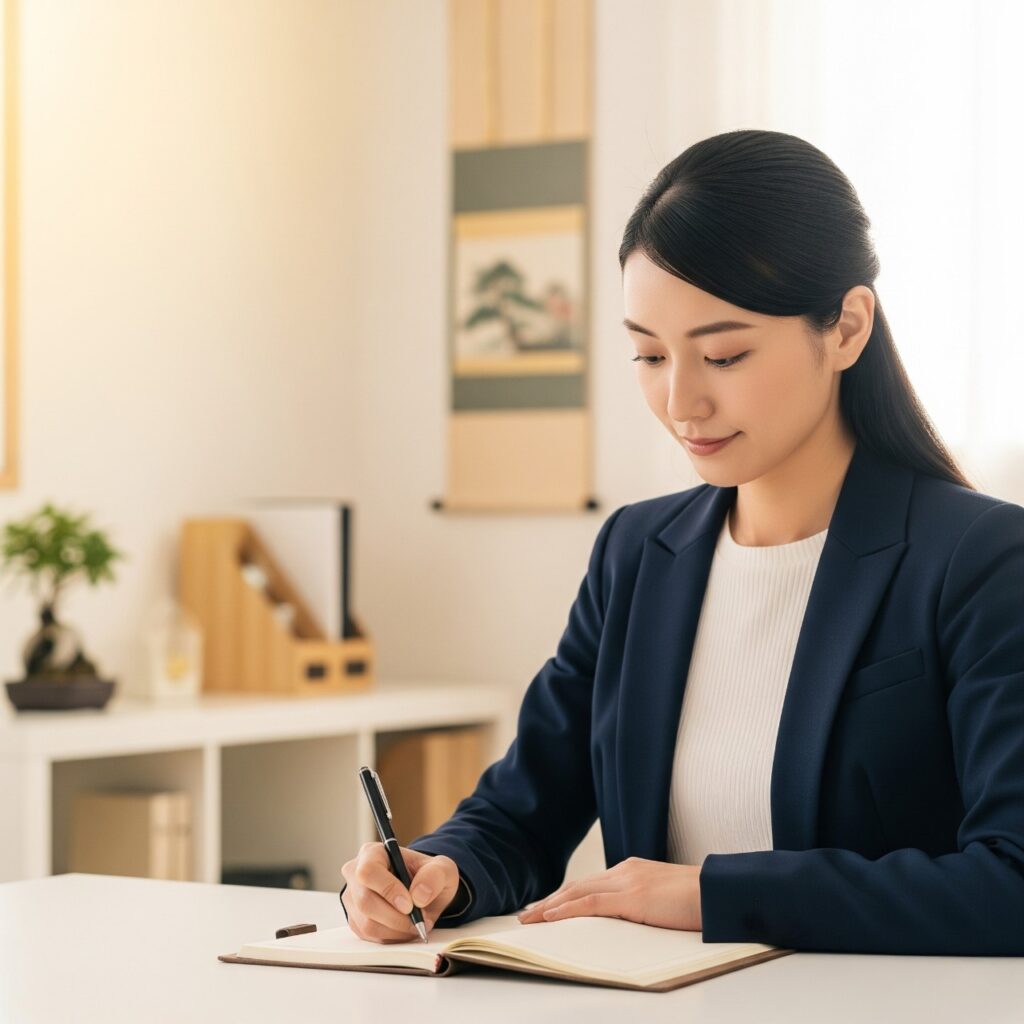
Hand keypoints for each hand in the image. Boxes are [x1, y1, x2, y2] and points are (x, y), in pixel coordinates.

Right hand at [340, 842, 460, 943]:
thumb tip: (419, 896)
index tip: (410, 905)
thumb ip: (434, 876)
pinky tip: (405, 929)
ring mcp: (352, 899)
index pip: (368, 871)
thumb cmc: (428, 875)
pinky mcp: (355, 920)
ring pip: (366, 924)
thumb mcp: (442, 868)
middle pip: (365, 902)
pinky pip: (369, 937)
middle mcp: (355, 874)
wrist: (423, 890)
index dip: (388, 890)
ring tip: (416, 925)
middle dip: (396, 918)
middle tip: (418, 921)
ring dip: (396, 931)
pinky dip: (391, 938)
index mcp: (373, 853)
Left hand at [516, 857, 702, 931]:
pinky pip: (591, 904)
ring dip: (550, 906)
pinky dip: (567, 910)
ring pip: (577, 893)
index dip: (565, 896)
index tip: (546, 906)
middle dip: (550, 900)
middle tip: (527, 914)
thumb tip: (628, 921)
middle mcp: (625, 871)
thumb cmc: (699, 900)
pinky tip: (551, 917)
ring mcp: (627, 882)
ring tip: (529, 918)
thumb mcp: (663, 899)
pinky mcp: (632, 897)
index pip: (590, 884)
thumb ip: (642, 904)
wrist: (719, 892)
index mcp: (632, 870)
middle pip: (577, 886)